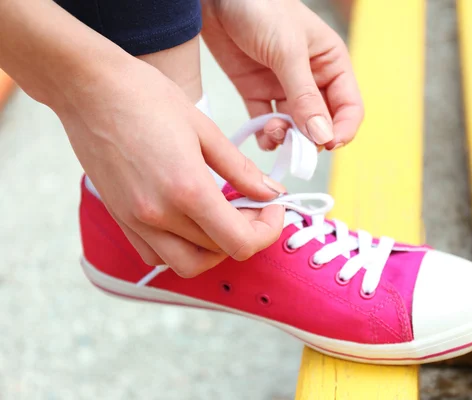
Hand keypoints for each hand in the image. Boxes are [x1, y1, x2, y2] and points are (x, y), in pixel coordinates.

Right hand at [58, 58, 285, 276]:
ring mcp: (136, 221)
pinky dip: (181, 249)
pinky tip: (190, 221)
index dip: (268, 231)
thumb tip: (270, 191)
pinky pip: (157, 255)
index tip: (273, 208)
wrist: (88, 88)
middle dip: (246, 234)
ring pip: (186, 264)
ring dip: (214, 250)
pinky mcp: (121, 219)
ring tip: (223, 217)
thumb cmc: (144, 97)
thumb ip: (241, 169)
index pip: (241, 242)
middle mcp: (159, 215)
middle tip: (253, 206)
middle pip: (218, 253)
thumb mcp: (205, 129)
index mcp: (187, 190)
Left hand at [201, 0, 363, 150]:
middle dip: (310, 137)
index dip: (343, 130)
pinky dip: (265, 135)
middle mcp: (311, 79)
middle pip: (322, 123)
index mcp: (330, 64)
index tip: (328, 145)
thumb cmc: (262, 8)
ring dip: (287, 138)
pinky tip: (262, 134)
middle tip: (294, 143)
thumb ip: (305, 96)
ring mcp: (283, 87)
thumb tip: (324, 137)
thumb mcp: (288, 51)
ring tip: (273, 131)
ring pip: (294, 127)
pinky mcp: (256, 92)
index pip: (349, 107)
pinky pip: (266, 123)